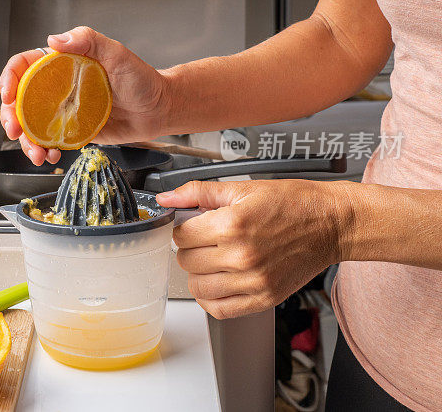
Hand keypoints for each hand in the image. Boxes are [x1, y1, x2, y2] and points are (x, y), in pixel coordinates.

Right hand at [0, 26, 171, 164]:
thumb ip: (88, 41)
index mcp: (62, 64)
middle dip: (10, 117)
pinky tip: (50, 155)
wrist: (159, 110)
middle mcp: (58, 87)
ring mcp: (63, 111)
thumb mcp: (117, 53)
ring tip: (36, 154)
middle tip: (14, 131)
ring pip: (30, 125)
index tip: (8, 95)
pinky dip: (44, 151)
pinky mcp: (71, 131)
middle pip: (19, 99)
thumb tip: (55, 40)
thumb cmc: (142, 79)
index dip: (9, 79)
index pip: (25, 66)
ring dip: (26, 141)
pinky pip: (49, 141)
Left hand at [157, 179, 351, 318]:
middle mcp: (241, 256)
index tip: (193, 226)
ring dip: (198, 274)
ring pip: (197, 287)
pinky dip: (211, 299)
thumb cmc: (292, 203)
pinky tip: (218, 283)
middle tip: (205, 241)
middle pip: (185, 261)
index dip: (183, 228)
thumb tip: (166, 199)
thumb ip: (198, 193)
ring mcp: (253, 281)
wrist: (332, 223)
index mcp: (232, 225)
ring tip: (212, 260)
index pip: (180, 236)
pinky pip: (220, 310)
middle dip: (190, 249)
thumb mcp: (242, 188)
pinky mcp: (264, 298)